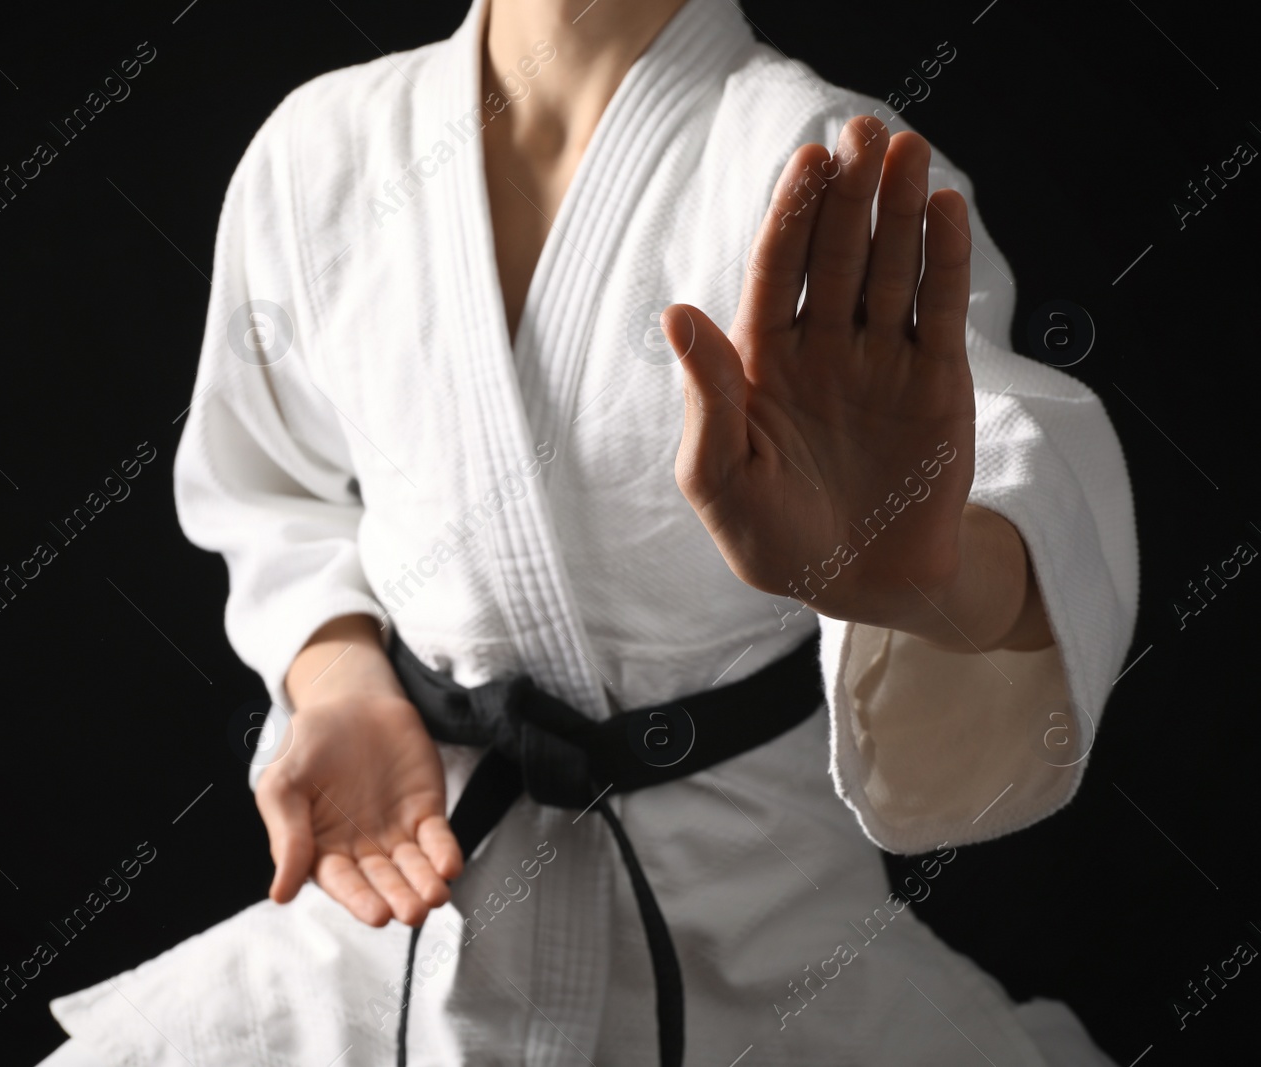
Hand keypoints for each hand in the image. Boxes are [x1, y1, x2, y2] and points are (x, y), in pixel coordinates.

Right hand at [257, 617, 462, 926]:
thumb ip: (286, 835)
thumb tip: (280, 894)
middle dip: (399, 898)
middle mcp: (362, 849)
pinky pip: (438, 838)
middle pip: (383, 882)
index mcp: (323, 849)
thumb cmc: (308, 743)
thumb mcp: (283, 782)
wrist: (350, 700)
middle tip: (411, 912)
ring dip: (425, 884)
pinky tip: (450, 866)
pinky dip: (445, 853)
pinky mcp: (426, 811)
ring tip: (435, 896)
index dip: (359, 899)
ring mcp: (397, 832)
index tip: (376, 914)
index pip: (342, 882)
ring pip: (414, 868)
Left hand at [668, 116, 980, 637]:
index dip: (789, 217)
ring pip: (889, 269)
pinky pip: (940, 310)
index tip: (805, 163)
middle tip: (863, 130)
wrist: (860, 585)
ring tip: (908, 149)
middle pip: (835, 254)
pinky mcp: (935, 380)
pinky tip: (946, 209)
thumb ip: (704, 399)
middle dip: (848, 195)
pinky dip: (944, 261)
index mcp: (761, 361)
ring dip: (899, 211)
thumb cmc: (771, 539)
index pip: (775, 273)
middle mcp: (822, 347)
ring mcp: (881, 358)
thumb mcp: (718, 480)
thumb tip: (675, 312)